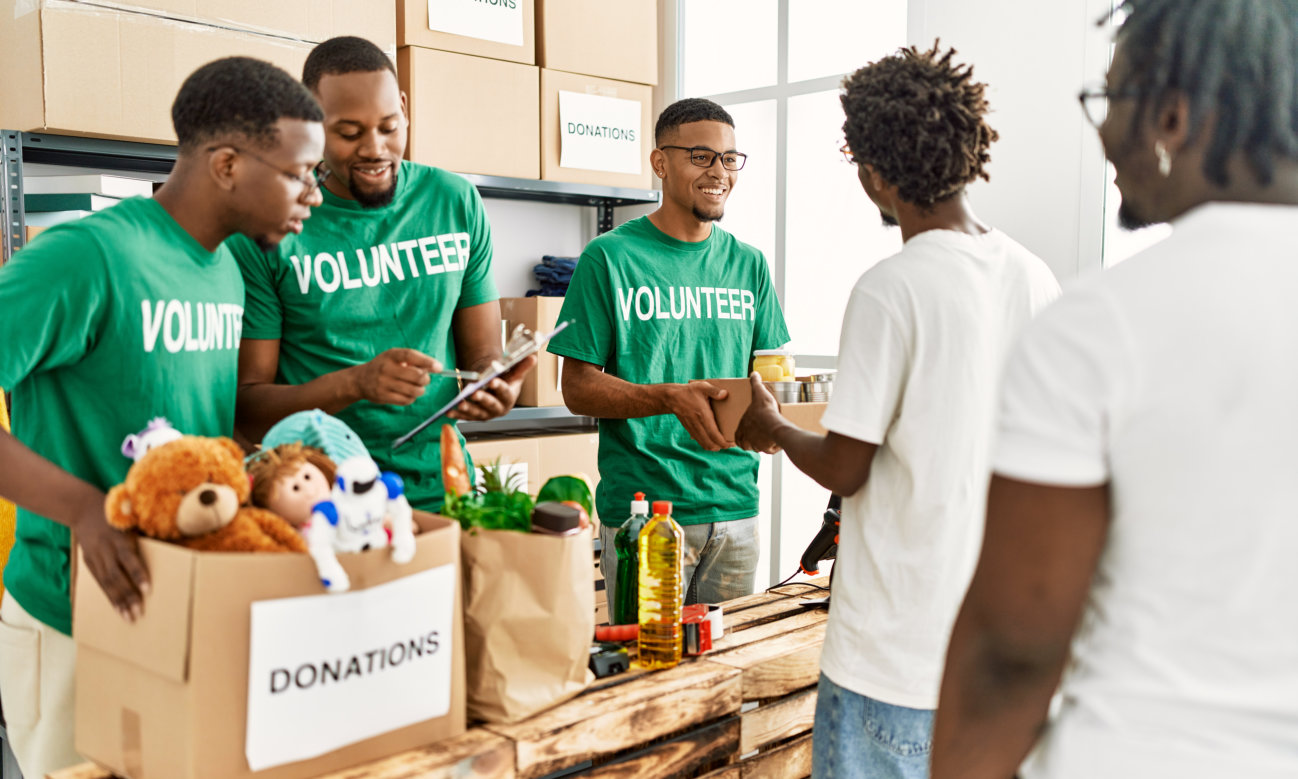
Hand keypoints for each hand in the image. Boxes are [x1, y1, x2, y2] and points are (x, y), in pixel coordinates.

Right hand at [75, 502, 149, 622]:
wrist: (82, 508)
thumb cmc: (118, 512)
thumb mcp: (133, 517)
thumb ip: (148, 531)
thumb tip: (177, 539)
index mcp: (119, 537)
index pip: (128, 558)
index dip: (138, 574)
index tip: (147, 589)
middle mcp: (106, 548)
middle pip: (117, 575)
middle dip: (128, 595)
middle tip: (139, 613)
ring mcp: (95, 556)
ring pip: (107, 582)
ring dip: (118, 601)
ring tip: (128, 617)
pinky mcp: (89, 562)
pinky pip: (99, 582)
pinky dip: (109, 596)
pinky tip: (117, 608)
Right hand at [350, 348, 441, 405]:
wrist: (360, 380)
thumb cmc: (384, 366)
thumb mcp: (395, 357)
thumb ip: (413, 360)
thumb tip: (436, 367)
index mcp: (391, 355)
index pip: (410, 355)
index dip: (426, 361)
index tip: (439, 367)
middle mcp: (386, 368)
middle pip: (416, 376)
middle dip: (426, 379)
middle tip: (425, 379)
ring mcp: (383, 383)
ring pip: (413, 390)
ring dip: (420, 390)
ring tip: (416, 387)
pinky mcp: (383, 396)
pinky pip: (406, 400)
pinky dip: (411, 398)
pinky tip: (408, 394)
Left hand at [449, 354, 536, 421]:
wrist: (495, 391)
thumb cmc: (505, 381)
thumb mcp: (514, 373)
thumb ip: (522, 366)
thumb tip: (533, 356)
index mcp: (509, 398)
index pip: (505, 393)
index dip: (499, 387)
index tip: (492, 381)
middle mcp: (498, 409)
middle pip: (491, 405)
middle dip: (483, 399)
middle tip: (474, 393)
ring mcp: (486, 414)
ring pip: (477, 413)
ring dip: (468, 409)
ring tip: (460, 403)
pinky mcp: (474, 417)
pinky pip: (465, 417)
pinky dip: (457, 415)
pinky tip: (448, 412)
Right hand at [669, 381, 733, 451]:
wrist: (672, 398)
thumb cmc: (689, 391)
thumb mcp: (702, 386)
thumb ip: (714, 391)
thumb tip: (725, 394)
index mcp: (702, 415)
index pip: (714, 434)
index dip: (723, 442)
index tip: (732, 442)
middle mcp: (697, 424)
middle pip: (710, 444)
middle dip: (722, 446)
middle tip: (731, 443)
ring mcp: (693, 429)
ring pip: (705, 445)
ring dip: (715, 447)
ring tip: (724, 443)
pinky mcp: (690, 430)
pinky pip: (700, 442)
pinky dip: (708, 444)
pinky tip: (714, 440)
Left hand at [735, 373, 784, 453]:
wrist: (775, 425)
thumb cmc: (765, 410)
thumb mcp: (759, 393)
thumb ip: (755, 384)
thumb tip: (754, 373)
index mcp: (743, 427)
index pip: (738, 436)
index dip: (741, 436)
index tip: (746, 434)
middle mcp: (748, 438)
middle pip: (747, 444)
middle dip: (751, 442)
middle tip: (758, 437)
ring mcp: (758, 445)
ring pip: (757, 448)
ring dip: (761, 445)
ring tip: (768, 439)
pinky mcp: (768, 448)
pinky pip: (769, 450)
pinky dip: (772, 447)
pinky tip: (777, 442)